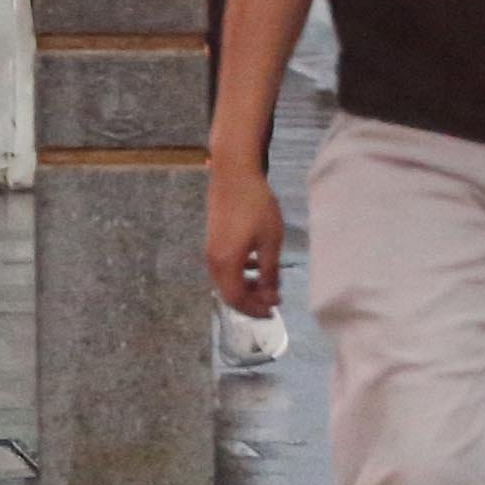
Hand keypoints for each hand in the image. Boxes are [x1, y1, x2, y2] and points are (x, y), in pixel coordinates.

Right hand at [207, 158, 285, 313]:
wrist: (234, 173)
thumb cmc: (256, 206)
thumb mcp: (270, 241)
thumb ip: (269, 272)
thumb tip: (270, 296)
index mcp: (226, 263)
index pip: (237, 299)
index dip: (255, 309)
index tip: (274, 310)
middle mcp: (213, 260)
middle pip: (228, 293)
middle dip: (251, 301)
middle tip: (272, 301)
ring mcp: (211, 249)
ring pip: (226, 280)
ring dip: (246, 286)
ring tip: (267, 284)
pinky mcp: (213, 239)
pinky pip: (224, 267)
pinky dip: (240, 273)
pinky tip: (255, 263)